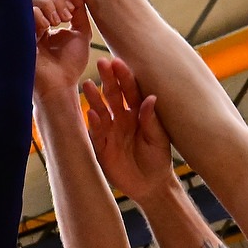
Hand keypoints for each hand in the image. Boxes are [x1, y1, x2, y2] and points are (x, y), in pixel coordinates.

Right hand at [33, 0, 90, 98]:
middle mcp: (32, 23)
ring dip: (48, 5)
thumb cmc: (70, 64)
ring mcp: (24, 28)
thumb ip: (78, 8)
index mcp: (45, 21)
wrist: (60, 86)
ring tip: (57, 22)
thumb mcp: (81, 32)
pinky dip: (38, 15)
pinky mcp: (18, 34)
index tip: (71, 12)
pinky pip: (25, 12)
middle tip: (65, 16)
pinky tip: (46, 28)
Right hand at [83, 57, 175, 195]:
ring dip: (94, 98)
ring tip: (88, 85)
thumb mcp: (159, 139)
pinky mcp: (102, 147)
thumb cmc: (158, 159)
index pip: (130, 91)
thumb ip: (152, 120)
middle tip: (102, 63)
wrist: (150, 185)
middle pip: (113, 96)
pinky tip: (90, 113)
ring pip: (101, 111)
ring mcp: (111, 132)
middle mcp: (122, 118)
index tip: (118, 62)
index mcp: (137, 113)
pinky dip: (93, 123)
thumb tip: (151, 98)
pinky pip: (96, 133)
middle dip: (107, 80)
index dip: (124, 77)